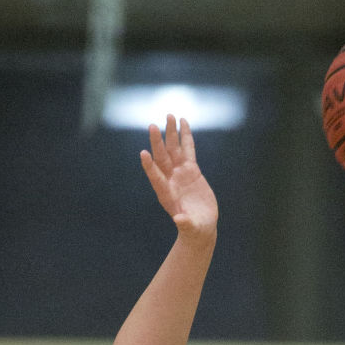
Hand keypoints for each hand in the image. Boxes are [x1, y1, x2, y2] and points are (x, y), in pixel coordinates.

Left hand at [140, 116, 217, 240]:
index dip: (150, 166)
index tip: (143, 154)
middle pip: (162, 158)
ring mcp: (180, 173)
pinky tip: (183, 122)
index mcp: (167, 194)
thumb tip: (180, 220)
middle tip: (152, 126)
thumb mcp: (191, 228)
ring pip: (174, 149)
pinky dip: (186, 136)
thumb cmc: (195, 229)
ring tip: (169, 115)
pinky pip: (188, 150)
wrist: (200, 225)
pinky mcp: (191, 170)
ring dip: (171, 133)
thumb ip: (185, 223)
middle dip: (158, 143)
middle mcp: (170, 180)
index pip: (156, 177)